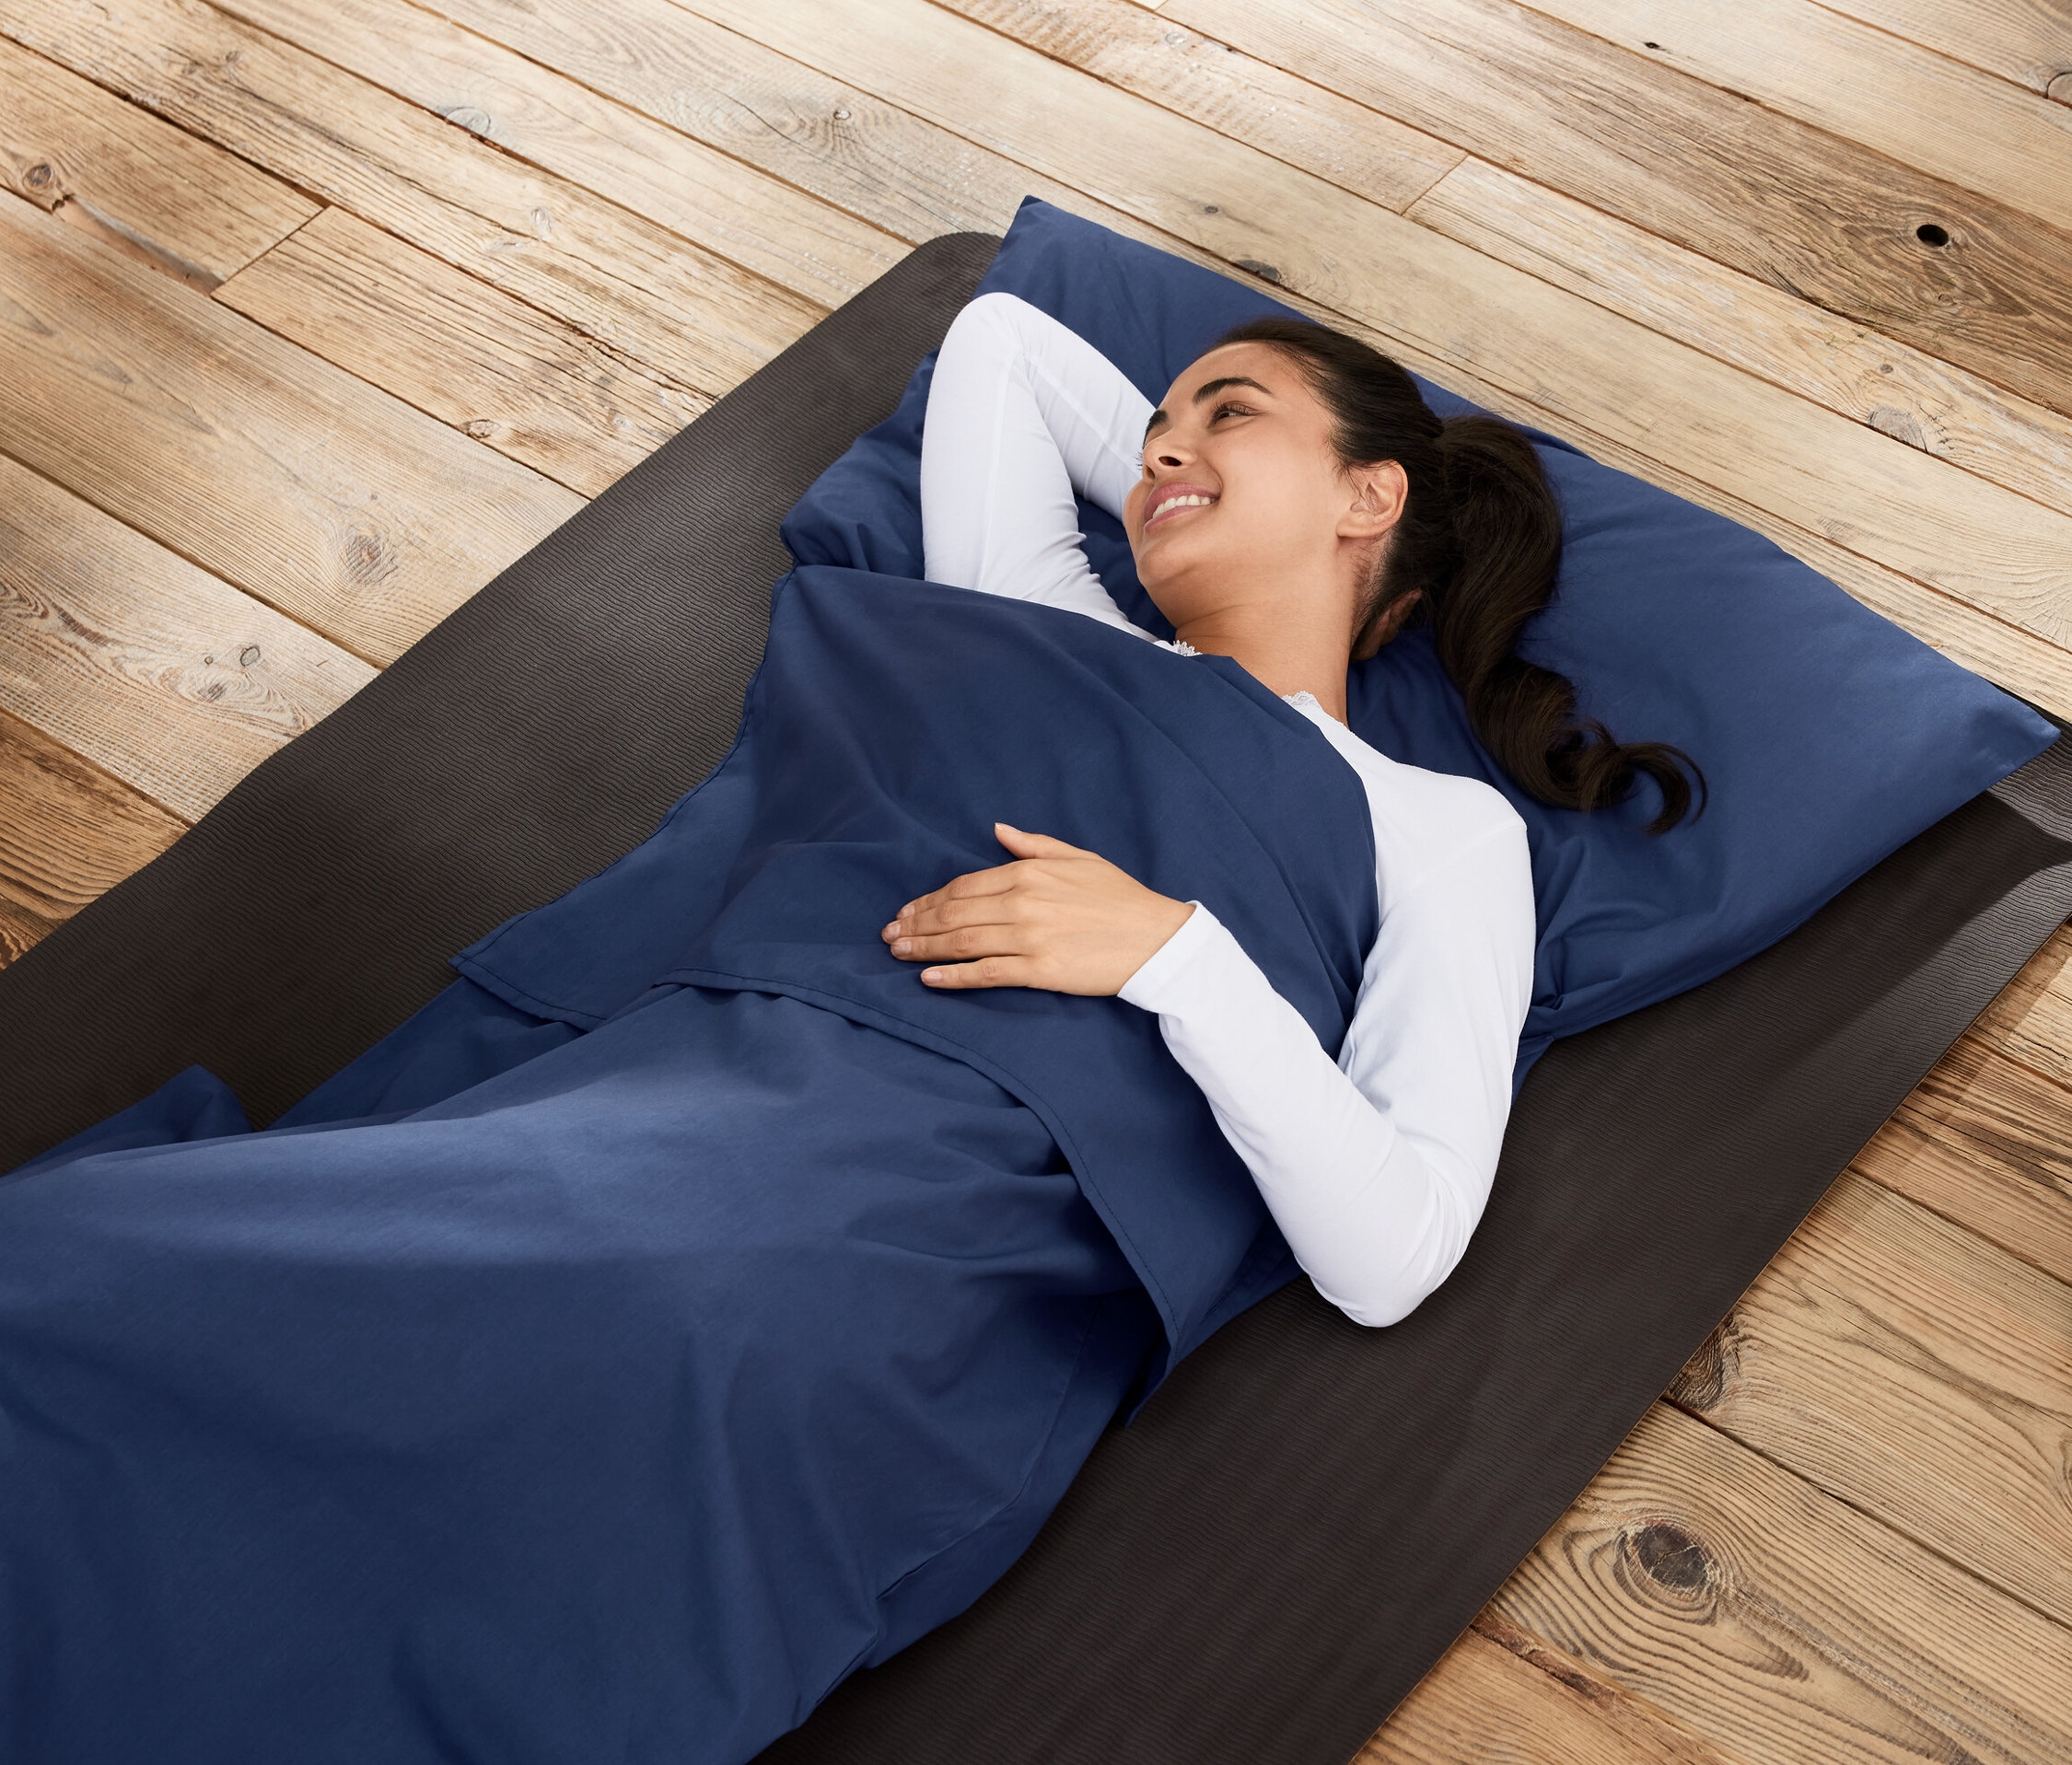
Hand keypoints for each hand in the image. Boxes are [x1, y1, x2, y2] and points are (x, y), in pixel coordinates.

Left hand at [883, 824, 1194, 994]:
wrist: (1157, 939)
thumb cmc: (1120, 898)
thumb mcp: (1078, 858)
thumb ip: (1034, 844)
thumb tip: (998, 829)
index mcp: (1029, 872)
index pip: (964, 886)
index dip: (930, 900)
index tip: (908, 911)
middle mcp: (1023, 902)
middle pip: (954, 914)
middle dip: (917, 924)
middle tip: (890, 935)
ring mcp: (1029, 937)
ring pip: (962, 942)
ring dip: (925, 948)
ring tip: (899, 953)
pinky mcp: (1039, 971)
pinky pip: (986, 973)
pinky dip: (953, 976)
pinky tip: (929, 978)